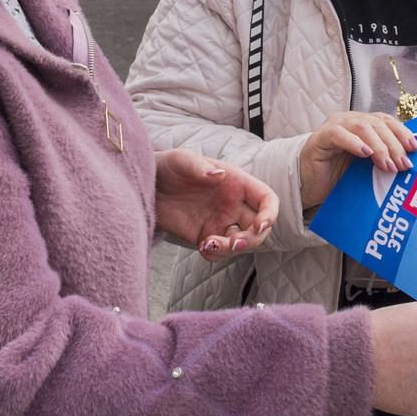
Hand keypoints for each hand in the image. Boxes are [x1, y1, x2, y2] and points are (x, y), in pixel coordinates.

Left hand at [154, 149, 277, 260]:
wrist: (146, 185)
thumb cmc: (168, 166)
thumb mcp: (181, 160)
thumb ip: (200, 166)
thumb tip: (219, 175)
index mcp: (237, 183)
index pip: (266, 199)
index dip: (270, 214)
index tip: (260, 226)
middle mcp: (233, 204)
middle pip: (259, 227)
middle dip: (252, 239)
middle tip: (234, 243)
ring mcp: (220, 221)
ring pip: (241, 242)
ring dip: (232, 249)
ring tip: (209, 244)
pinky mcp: (204, 236)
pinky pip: (219, 252)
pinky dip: (216, 255)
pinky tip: (202, 246)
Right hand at [298, 112, 416, 209]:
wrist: (308, 186)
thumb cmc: (338, 177)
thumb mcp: (366, 169)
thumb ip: (383, 162)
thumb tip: (410, 166)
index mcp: (363, 124)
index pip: (387, 121)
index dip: (402, 133)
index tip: (415, 149)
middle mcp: (350, 120)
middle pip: (377, 124)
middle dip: (394, 144)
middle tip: (403, 164)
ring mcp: (334, 126)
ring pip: (362, 126)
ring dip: (379, 146)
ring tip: (387, 165)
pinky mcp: (319, 138)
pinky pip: (338, 134)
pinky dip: (354, 142)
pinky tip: (365, 153)